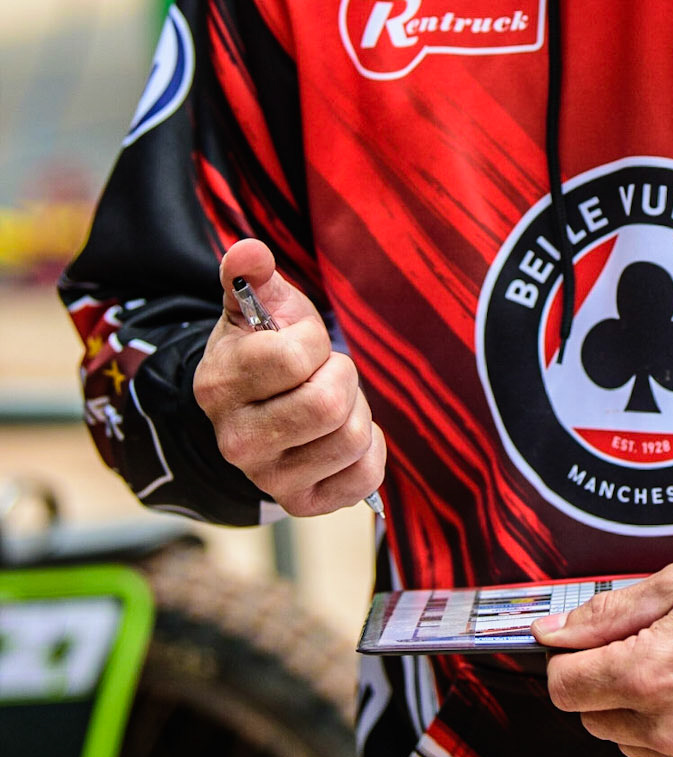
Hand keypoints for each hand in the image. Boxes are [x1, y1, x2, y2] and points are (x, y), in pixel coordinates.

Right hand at [193, 238, 385, 515]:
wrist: (255, 412)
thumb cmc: (263, 350)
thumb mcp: (255, 308)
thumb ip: (250, 274)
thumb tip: (249, 252)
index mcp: (219, 385)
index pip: (295, 357)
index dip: (313, 341)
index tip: (303, 343)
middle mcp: (237, 441)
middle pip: (327, 405)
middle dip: (341, 377)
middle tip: (325, 374)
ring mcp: (269, 478)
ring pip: (351, 438)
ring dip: (356, 412)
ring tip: (330, 404)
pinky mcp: (302, 504)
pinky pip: (366, 476)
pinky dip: (369, 450)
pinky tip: (342, 436)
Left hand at [532, 552, 672, 756]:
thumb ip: (606, 612)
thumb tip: (553, 632)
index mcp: (651, 675)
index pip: (563, 687)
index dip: (570, 658)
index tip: (588, 643)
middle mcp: (670, 729)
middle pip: (592, 717)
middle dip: (606, 681)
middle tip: (652, 643)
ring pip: (629, 740)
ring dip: (640, 709)